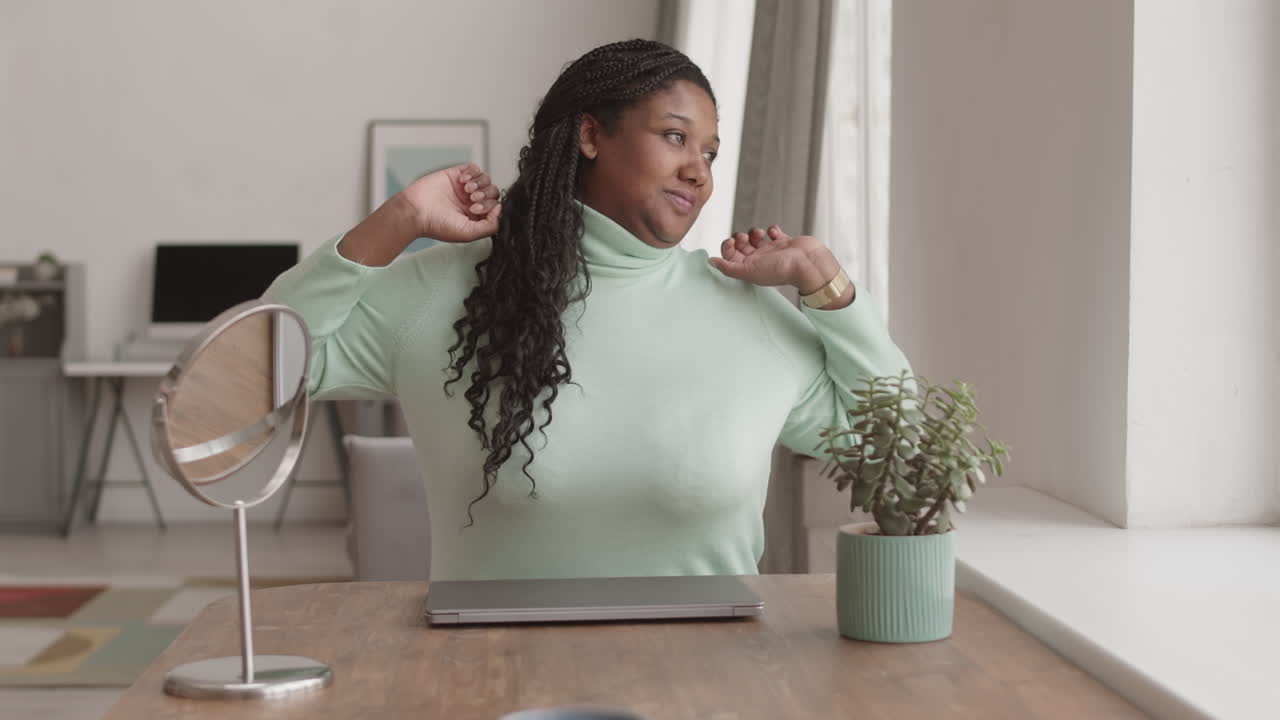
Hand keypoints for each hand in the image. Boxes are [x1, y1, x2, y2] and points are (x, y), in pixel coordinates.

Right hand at [399, 162, 501, 242]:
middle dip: (485, 195)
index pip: (495, 207)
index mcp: (476, 217)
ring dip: (479, 183)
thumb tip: (500, 209)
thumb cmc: (437, 225)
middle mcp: (471, 202)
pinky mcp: (456, 175)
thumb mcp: (469, 233)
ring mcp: (464, 188)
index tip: (475, 209)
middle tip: (471, 200)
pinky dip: (472, 173)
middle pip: (493, 192)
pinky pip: (474, 168)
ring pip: (486, 179)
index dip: (490, 206)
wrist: (416, 211)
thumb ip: (490, 225)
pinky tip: (462, 181)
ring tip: (466, 190)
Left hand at [709, 225, 841, 292]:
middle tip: (744, 238)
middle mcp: (760, 260)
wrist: (809, 264)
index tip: (731, 241)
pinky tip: (775, 232)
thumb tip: (710, 262)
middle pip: (741, 246)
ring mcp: (773, 251)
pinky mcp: (785, 242)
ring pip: (756, 238)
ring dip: (754, 232)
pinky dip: (772, 229)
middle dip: (740, 238)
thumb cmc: (782, 270)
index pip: (730, 256)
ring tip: (760, 234)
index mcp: (750, 269)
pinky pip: (773, 232)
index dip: (727, 247)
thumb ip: (729, 267)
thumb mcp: (749, 271)